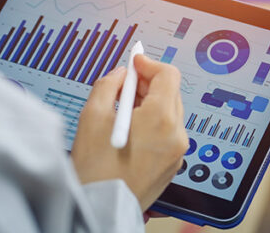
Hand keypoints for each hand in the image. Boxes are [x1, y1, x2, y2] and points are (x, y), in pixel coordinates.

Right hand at [71, 54, 188, 210]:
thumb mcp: (92, 117)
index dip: (149, 64)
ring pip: (170, 114)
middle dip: (149, 84)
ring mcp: (178, 151)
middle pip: (171, 93)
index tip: (135, 62)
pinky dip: (154, 125)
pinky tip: (132, 130)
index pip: (168, 75)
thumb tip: (120, 74)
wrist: (102, 208)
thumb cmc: (95, 169)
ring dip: (151, 104)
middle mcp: (177, 134)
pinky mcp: (173, 164)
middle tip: (125, 84)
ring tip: (124, 110)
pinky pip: (169, 134)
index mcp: (161, 118)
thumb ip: (107, 85)